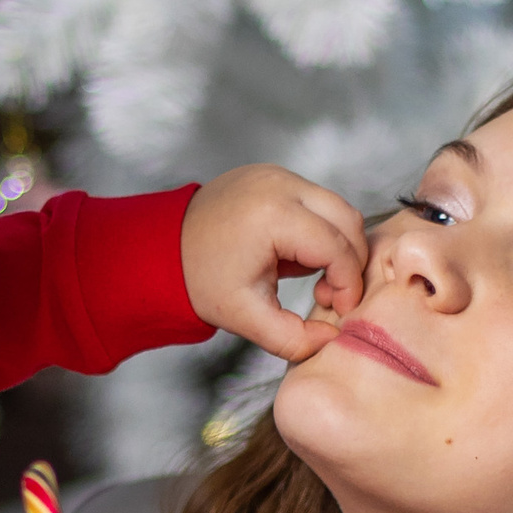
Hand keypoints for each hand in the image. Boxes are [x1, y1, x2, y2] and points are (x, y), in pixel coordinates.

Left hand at [180, 163, 367, 362]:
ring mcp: (277, 174)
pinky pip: (316, 201)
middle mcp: (280, 184)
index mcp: (273, 215)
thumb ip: (292, 338)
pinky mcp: (274, 175)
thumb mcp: (245, 316)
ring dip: (337, 246)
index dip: (348, 283)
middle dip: (350, 262)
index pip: (338, 247)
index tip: (339, 310)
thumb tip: (330, 339)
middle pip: (348, 220)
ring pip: (336, 208)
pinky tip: (297, 258)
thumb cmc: (199, 278)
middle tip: (331, 296)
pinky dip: (320, 230)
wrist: (162, 247)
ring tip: (314, 280)